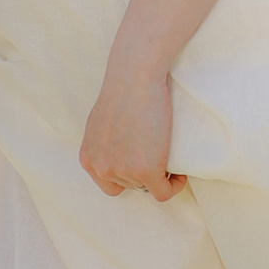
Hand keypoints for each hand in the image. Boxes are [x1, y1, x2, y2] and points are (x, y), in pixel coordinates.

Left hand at [79, 51, 183, 200]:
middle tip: (159, 153)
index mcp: (88, 158)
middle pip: (131, 186)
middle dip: (146, 173)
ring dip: (161, 175)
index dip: (129, 177)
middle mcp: (101, 168)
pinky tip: (180, 173)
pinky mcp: (145, 170)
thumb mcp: (101, 123)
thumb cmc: (123, 90)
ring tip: (168, 154)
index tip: (143, 163)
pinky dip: (175, 186)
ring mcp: (123, 171)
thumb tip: (119, 154)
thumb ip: (104, 144)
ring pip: (149, 188)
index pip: (110, 184)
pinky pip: (164, 192)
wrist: (135, 76)